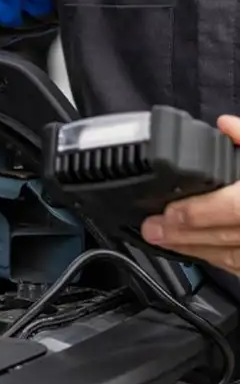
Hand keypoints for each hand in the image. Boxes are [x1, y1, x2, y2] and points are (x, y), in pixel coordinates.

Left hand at [141, 115, 239, 272]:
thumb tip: (226, 124)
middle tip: (152, 229)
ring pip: (232, 256)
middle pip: (226, 237)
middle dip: (185, 235)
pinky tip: (196, 251)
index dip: (197, 213)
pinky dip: (219, 259)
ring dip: (195, 250)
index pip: (233, 209)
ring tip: (164, 241)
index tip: (167, 214)